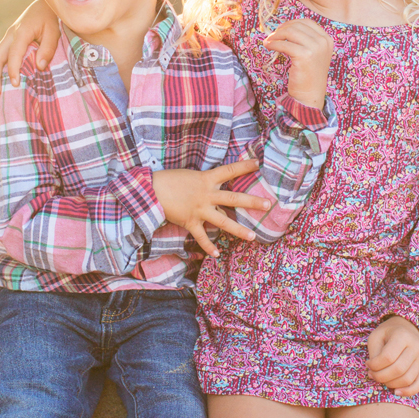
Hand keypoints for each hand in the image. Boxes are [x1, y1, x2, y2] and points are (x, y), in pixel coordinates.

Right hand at [0, 0, 59, 95]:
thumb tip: (39, 67)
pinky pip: (0, 56)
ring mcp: (8, 37)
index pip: (14, 52)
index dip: (13, 68)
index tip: (15, 84)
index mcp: (22, 31)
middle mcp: (11, 34)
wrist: (45, 4)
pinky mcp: (10, 41)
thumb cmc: (52, 18)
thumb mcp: (54, 31)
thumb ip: (48, 49)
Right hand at [152, 159, 270, 256]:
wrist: (150, 191)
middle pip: (233, 198)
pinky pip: (202, 237)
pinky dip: (208, 246)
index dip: (243, 166)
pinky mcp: (190, 222)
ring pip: (223, 221)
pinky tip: (216, 254)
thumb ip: (204, 182)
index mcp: (206, 179)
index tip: (257, 163)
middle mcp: (206, 195)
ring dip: (238, 230)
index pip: (229, 170)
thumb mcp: (189, 175)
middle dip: (252, 202)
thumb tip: (214, 186)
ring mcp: (199, 210)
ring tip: (253, 236)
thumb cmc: (168, 180)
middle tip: (268, 204)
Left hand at [263, 19, 333, 109]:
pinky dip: (274, 44)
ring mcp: (315, 48)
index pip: (307, 22)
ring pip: (290, 32)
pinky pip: (284, 44)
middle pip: (297, 26)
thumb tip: (285, 27)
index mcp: (326, 39)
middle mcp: (323, 42)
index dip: (291, 23)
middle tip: (272, 36)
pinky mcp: (305, 56)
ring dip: (276, 35)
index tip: (280, 29)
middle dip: (281, 29)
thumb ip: (305, 40)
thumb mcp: (313, 54)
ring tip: (268, 41)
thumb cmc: (308, 76)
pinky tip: (269, 47)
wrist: (310, 95)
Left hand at [366, 316, 418, 396]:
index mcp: (403, 336)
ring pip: (407, 379)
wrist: (407, 328)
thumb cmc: (388, 333)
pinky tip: (396, 392)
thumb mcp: (376, 336)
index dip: (374, 365)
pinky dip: (408, 391)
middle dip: (380, 376)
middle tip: (371, 374)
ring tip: (380, 378)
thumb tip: (375, 373)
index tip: (367, 364)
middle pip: (398, 370)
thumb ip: (375, 353)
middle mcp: (415, 347)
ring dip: (390, 383)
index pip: (388, 357)